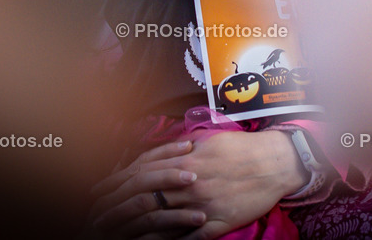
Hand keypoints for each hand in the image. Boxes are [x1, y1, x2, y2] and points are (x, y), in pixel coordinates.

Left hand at [109, 129, 306, 239]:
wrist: (275, 162)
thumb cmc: (242, 148)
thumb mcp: (208, 140)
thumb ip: (182, 149)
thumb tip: (159, 155)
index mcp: (186, 161)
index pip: (140, 174)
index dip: (115, 185)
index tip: (96, 193)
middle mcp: (191, 184)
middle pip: (144, 199)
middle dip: (116, 211)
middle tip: (96, 220)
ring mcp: (203, 205)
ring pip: (161, 222)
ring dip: (135, 232)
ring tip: (114, 238)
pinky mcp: (218, 222)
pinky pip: (188, 238)